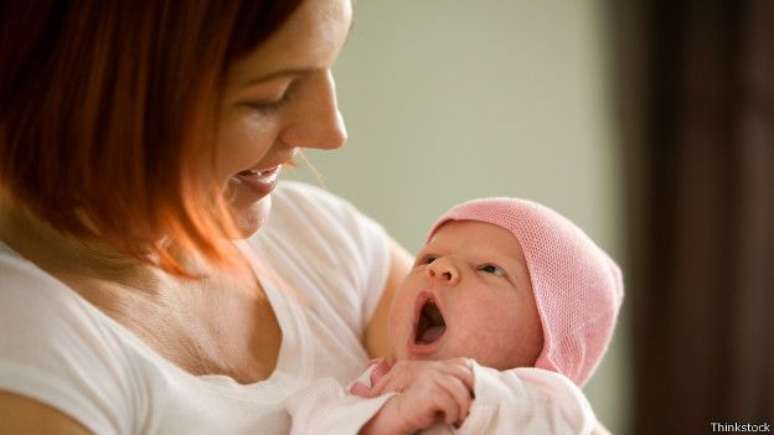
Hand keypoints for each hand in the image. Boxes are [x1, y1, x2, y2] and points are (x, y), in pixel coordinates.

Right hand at [355, 359, 474, 433]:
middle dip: (473, 391)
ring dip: (463, 406)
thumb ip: (448, 387)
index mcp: (431, 365)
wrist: (386, 418)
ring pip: (459, 387)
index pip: (462, 363)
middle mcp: (429, 366)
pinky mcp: (425, 389)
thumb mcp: (433, 395)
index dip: (474, 378)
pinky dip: (453, 413)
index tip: (476, 396)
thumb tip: (475, 394)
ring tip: (458, 418)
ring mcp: (426, 375)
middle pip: (465, 372)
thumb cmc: (410, 410)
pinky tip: (447, 420)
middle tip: (472, 409)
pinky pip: (450, 400)